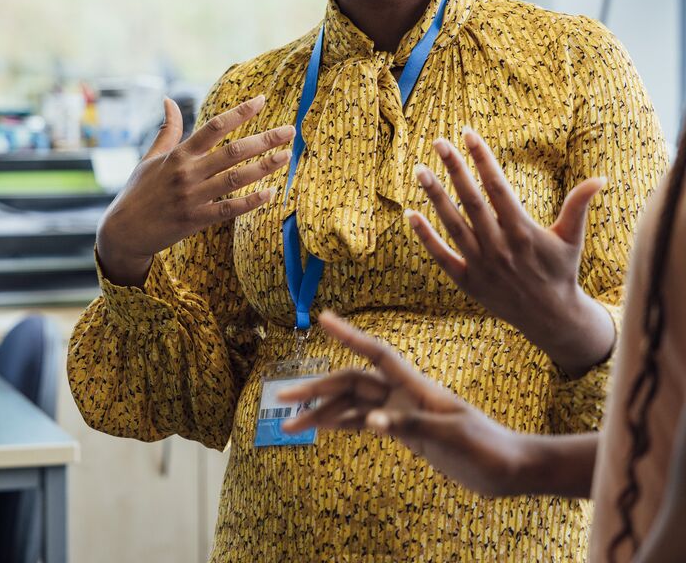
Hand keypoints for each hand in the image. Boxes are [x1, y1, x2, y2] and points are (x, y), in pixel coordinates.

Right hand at [96, 95, 293, 285]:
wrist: (123, 231)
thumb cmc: (138, 191)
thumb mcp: (150, 157)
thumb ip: (167, 130)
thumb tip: (168, 99)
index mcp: (178, 154)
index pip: (214, 127)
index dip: (239, 112)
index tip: (261, 100)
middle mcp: (187, 172)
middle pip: (232, 151)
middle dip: (264, 139)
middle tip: (289, 130)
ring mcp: (192, 197)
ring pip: (235, 178)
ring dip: (264, 167)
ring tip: (286, 156)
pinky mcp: (195, 220)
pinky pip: (228, 209)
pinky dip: (250, 201)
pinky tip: (270, 193)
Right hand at [277, 311, 528, 496]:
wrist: (506, 468)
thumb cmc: (486, 448)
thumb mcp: (452, 436)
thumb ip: (411, 424)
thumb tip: (371, 422)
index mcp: (415, 386)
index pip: (376, 352)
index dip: (349, 335)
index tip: (322, 318)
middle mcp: (402, 393)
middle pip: (350, 383)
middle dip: (315, 388)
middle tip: (282, 397)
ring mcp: (399, 411)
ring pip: (350, 405)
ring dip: (320, 412)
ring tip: (289, 424)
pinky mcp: (402, 431)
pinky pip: (361, 423)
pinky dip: (338, 425)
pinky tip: (319, 429)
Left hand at [408, 127, 613, 376]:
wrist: (551, 318)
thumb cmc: (560, 270)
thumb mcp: (571, 238)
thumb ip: (579, 206)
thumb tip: (600, 178)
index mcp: (524, 231)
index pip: (498, 186)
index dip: (482, 158)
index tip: (468, 133)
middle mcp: (500, 246)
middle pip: (472, 201)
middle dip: (455, 169)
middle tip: (439, 141)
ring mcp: (482, 264)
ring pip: (453, 224)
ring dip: (435, 197)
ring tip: (419, 170)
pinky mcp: (467, 281)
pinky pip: (441, 255)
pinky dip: (425, 236)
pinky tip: (409, 214)